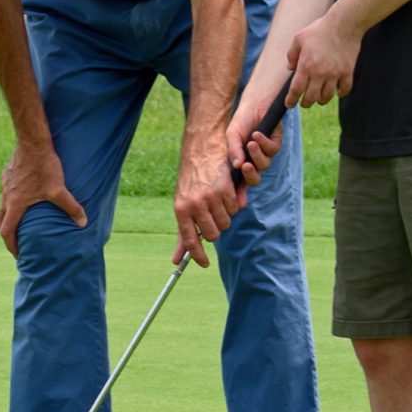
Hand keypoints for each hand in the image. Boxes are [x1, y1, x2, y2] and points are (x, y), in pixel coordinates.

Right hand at [0, 141, 86, 256]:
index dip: (11, 245)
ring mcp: (5, 185)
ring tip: (22, 223)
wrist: (32, 140)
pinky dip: (12, 203)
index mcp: (15, 204)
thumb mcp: (58, 188)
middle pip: (0, 222)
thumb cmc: (43, 165)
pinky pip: (7, 194)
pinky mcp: (7, 175)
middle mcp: (6, 197)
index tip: (18, 254)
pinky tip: (25, 199)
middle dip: (8, 235)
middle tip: (18, 243)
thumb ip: (71, 207)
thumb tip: (83, 223)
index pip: (6, 232)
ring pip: (3, 207)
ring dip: (10, 218)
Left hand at [173, 132, 240, 268]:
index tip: (205, 264)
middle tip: (214, 215)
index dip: (198, 255)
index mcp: (180, 210)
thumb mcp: (182, 204)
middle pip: (214, 235)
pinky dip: (234, 202)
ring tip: (219, 200)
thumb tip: (176, 260)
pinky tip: (227, 190)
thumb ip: (183, 233)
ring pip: (226, 222)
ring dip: (226, 215)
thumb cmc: (191, 179)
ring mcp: (210, 197)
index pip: (189, 241)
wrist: (201, 148)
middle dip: (216, 229)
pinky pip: (236, 208)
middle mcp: (194, 205)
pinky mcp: (225, 189)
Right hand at [227, 97, 284, 190]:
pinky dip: (264, 143)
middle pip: (255, 179)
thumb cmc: (241, 122)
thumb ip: (233, 150)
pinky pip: (273, 150)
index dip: (239, 192)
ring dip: (257, 154)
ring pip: (265, 164)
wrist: (254, 105)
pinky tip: (257, 134)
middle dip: (251, 174)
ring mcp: (266, 154)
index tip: (237, 200)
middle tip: (245, 166)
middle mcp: (254, 162)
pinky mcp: (276, 144)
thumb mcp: (232, 135)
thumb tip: (235, 166)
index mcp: (241, 163)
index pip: (240, 183)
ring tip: (251, 142)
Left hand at [285, 10, 359, 107]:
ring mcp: (335, 73)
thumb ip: (291, 54)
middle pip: (311, 97)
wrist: (344, 24)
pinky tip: (337, 92)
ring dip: (321, 100)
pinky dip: (341, 94)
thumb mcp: (299, 38)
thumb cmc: (319, 30)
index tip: (289, 105)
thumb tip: (290, 68)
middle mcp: (320, 73)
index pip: (296, 90)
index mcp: (306, 65)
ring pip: (327, 96)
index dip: (291, 100)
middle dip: (306, 103)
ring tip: (319, 98)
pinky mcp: (348, 72)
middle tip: (304, 103)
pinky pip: (345, 90)